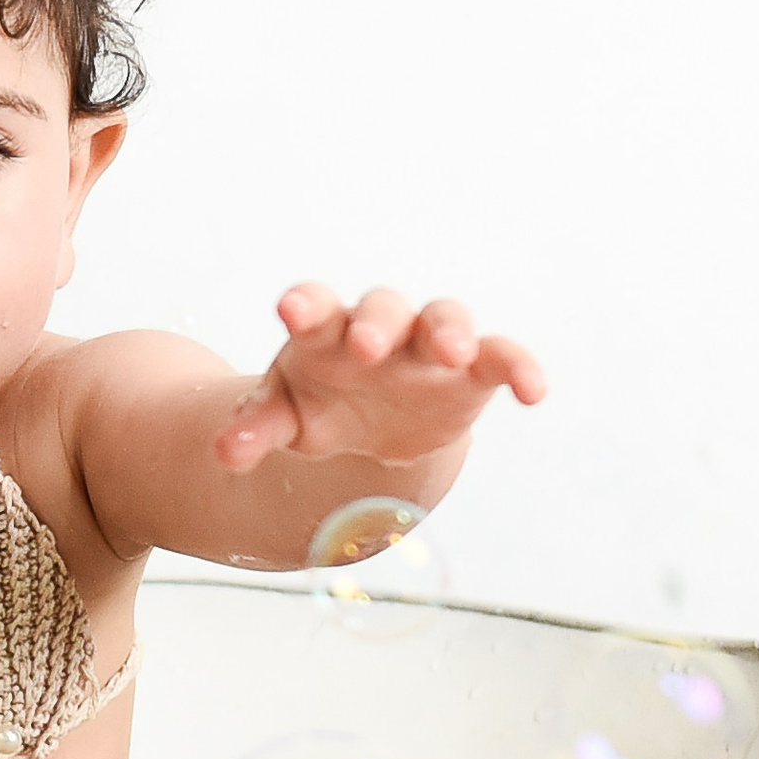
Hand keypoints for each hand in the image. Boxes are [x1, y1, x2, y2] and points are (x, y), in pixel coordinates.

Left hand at [214, 284, 545, 472]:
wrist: (370, 427)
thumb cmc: (318, 406)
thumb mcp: (284, 418)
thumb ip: (256, 428)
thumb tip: (224, 453)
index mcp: (324, 333)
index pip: (314, 307)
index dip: (305, 305)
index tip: (289, 311)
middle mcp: (380, 328)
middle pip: (383, 308)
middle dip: (376, 322)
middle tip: (366, 346)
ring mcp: (428, 346)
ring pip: (445, 319)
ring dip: (449, 331)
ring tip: (451, 353)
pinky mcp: (472, 371)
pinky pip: (500, 356)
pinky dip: (520, 366)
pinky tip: (534, 392)